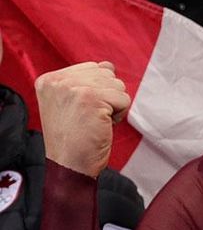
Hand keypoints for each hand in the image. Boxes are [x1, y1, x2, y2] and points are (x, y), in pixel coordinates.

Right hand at [35, 62, 130, 177]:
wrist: (69, 164)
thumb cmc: (75, 137)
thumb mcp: (72, 103)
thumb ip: (87, 80)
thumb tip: (109, 65)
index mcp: (50, 80)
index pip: (92, 68)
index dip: (97, 91)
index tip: (81, 111)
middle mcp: (58, 80)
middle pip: (107, 74)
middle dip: (107, 97)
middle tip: (90, 118)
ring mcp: (73, 88)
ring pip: (118, 85)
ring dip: (114, 106)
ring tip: (95, 121)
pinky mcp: (91, 98)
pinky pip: (124, 99)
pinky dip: (120, 114)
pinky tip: (102, 125)